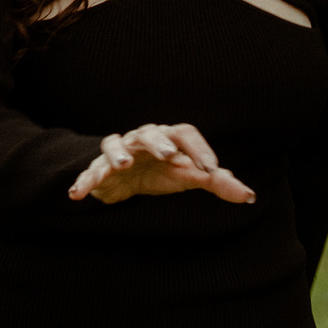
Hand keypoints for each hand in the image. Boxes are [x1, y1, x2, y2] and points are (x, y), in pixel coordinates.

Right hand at [67, 123, 254, 205]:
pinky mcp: (100, 169)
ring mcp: (119, 152)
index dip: (199, 148)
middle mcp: (143, 139)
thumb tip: (249, 196)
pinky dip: (84, 181)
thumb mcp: (190, 177)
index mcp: (168, 138)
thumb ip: (217, 183)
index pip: (185, 132)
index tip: (212, 170)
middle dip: (159, 142)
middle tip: (170, 155)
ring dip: (118, 152)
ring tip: (123, 164)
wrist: (126, 177)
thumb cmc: (162, 171)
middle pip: (149, 132)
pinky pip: (91, 172)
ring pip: (114, 143)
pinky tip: (78, 195)